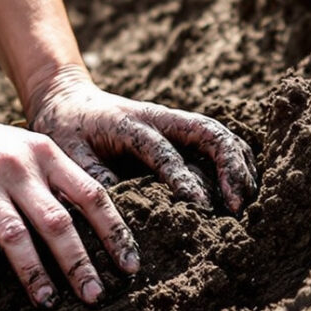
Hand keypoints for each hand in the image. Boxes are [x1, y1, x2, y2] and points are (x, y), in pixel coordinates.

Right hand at [0, 92, 138, 305]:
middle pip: (57, 221)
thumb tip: (92, 221)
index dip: (113, 231)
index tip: (128, 265)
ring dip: (34, 272)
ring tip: (48, 300)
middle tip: (94, 295)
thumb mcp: (21, 148)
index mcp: (42, 153)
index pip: (90, 195)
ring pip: (15, 234)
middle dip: (79, 262)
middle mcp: (16, 166)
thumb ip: (53, 176)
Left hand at [26, 71, 257, 214]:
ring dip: (239, 164)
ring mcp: (174, 122)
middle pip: (207, 132)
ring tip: (245, 201)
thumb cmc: (65, 128)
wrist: (68, 99)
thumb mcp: (66, 151)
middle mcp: (160, 118)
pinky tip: (245, 187)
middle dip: (228, 166)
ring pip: (220, 134)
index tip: (199, 207)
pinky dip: (237, 160)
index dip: (183, 178)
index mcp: (130, 123)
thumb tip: (116, 211)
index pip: (163, 151)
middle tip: (236, 204)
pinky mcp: (181, 131)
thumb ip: (90, 174)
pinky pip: (218, 140)